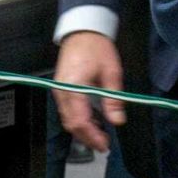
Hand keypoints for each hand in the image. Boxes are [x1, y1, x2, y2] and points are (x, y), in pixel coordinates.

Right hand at [53, 31, 124, 151]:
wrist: (82, 32)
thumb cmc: (97, 48)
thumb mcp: (112, 72)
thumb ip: (114, 98)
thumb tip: (117, 120)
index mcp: (74, 88)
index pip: (80, 120)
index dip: (92, 136)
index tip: (103, 144)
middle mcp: (62, 92)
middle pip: (71, 123)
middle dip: (87, 137)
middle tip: (103, 144)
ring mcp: (59, 91)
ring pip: (68, 119)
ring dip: (82, 130)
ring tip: (100, 136)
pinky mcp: (61, 89)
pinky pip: (67, 111)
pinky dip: (78, 120)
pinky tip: (93, 122)